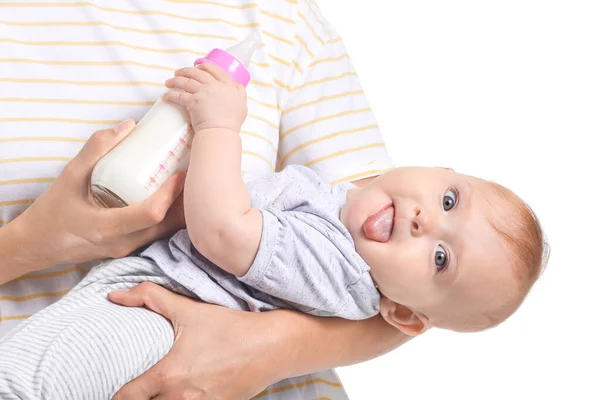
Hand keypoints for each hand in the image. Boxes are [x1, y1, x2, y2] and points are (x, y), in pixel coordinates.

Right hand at [14, 120, 185, 271]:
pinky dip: (168, 216)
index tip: (181, 172)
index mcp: (106, 227)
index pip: (151, 213)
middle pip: (166, 224)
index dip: (171, 193)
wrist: (36, 244)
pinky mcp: (128, 250)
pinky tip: (172, 198)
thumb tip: (129, 126)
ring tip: (187, 183)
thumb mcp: (69, 175)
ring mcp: (127, 251)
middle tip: (192, 174)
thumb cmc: (51, 211)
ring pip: (164, 232)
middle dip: (184, 200)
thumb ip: (97, 149)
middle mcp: (122, 243)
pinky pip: (155, 234)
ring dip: (179, 209)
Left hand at [109, 283, 278, 399]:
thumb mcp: (189, 309)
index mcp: (168, 375)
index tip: (119, 386)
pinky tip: (188, 392)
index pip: (126, 397)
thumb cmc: (230, 328)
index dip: (118, 393)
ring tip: (163, 390)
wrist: (271, 346)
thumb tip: (115, 296)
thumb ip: (150, 298)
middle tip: (141, 386)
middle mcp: (180, 398)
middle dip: (142, 398)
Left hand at [163, 62, 247, 133]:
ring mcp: (203, 92)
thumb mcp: (242, 104)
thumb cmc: (232, 122)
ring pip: (186, 81)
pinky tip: (165, 96)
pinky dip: (170, 95)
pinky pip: (178, 95)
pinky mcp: (193, 101)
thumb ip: (239, 93)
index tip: (198, 67)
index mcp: (229, 85)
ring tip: (169, 82)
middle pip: (198, 73)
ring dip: (175, 80)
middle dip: (186, 71)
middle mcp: (215, 86)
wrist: (222, 132)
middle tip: (179, 73)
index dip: (204, 66)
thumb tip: (235, 88)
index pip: (215, 69)